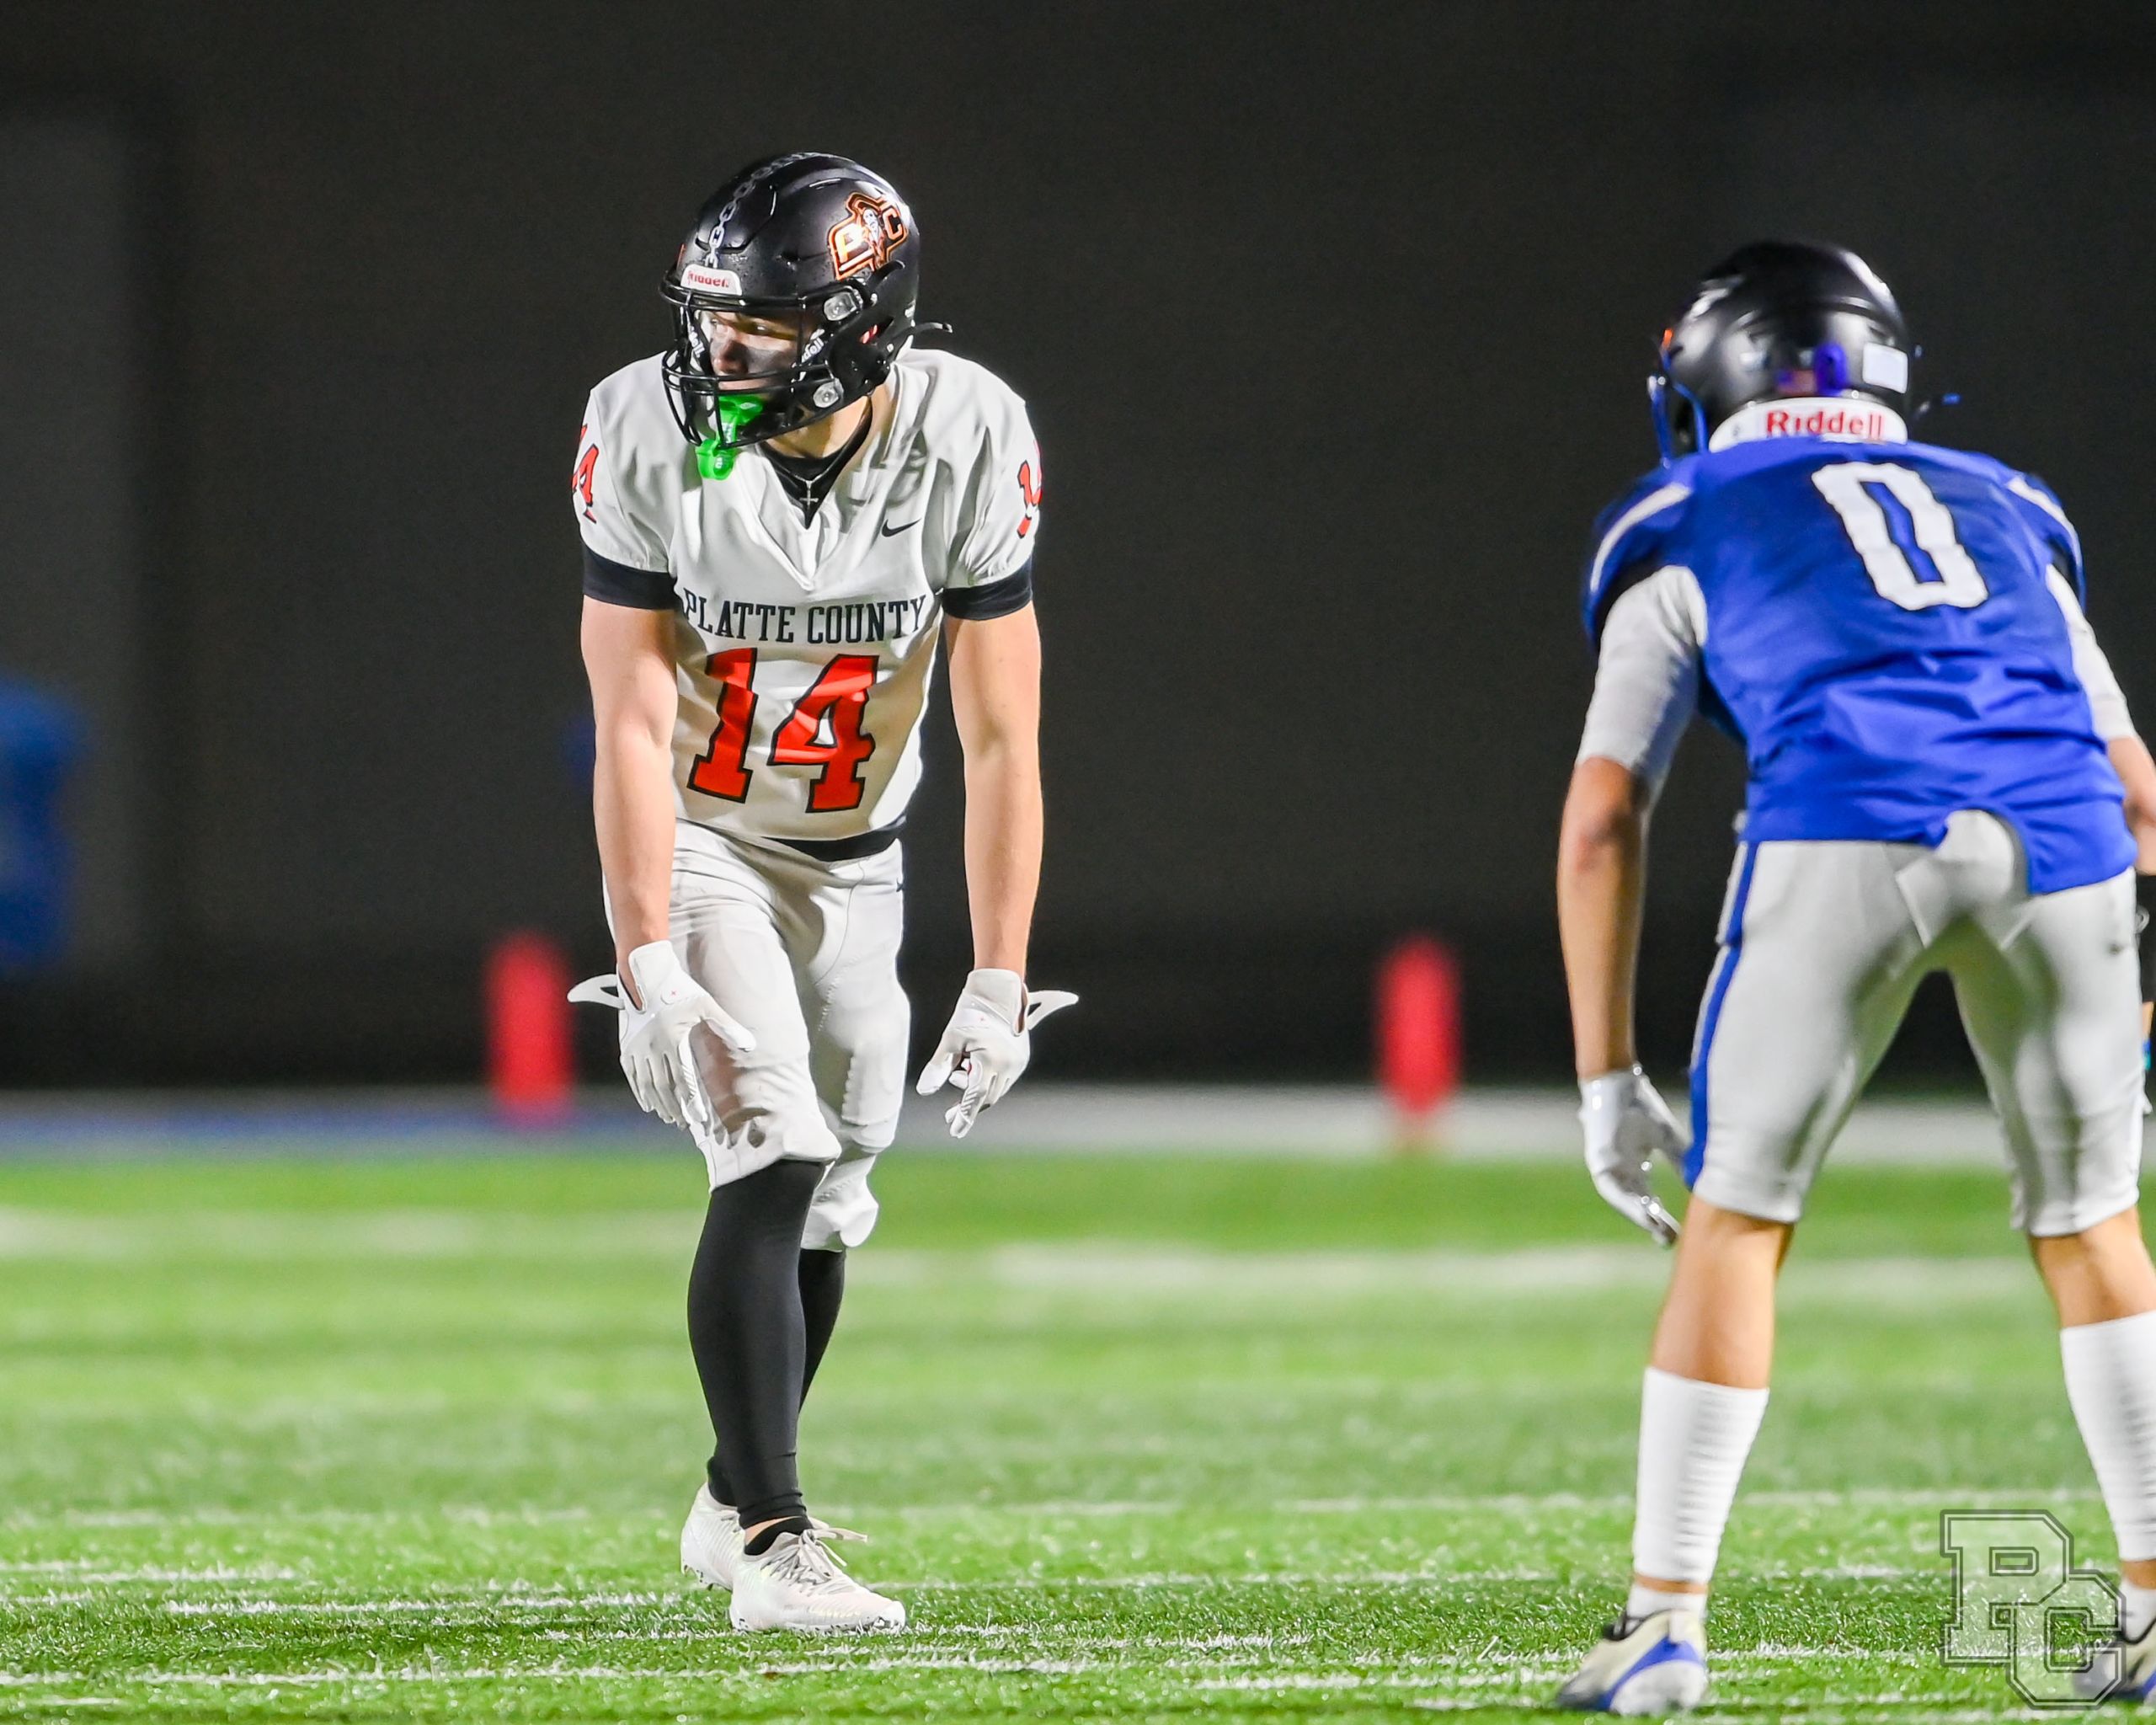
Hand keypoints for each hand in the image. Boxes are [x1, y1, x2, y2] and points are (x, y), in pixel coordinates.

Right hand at [568, 940, 755, 1132]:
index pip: (683, 1079)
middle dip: (676, 1108)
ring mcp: (637, 1048)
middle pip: (664, 1087)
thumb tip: (751, 1045)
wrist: (644, 973)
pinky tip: (648, 1104)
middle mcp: (653, 1048)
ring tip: (669, 1118)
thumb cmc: (679, 989)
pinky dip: (640, 1092)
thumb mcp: (706, 1005)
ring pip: (648, 1084)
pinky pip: (633, 1076)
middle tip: (685, 1124)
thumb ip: (728, 1026)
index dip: (691, 1101)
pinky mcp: (627, 1046)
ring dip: (659, 1104)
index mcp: (673, 1040)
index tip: (699, 1118)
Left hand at [915, 968, 1076, 1137]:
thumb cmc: (970, 1012)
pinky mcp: (1021, 1058)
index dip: (964, 1116)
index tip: (955, 1131)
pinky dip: (987, 1081)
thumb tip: (925, 1091)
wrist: (998, 992)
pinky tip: (972, 1071)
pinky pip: (1003, 1079)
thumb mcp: (950, 1039)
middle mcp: (1008, 1065)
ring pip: (996, 1089)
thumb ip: (939, 1067)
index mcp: (990, 1061)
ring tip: (958, 1077)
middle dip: (968, 1107)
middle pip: (987, 1098)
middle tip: (949, 1115)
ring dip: (977, 1092)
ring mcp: (1017, 1062)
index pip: (975, 1098)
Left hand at [1578, 1065, 1683, 1245]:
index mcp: (1636, 1167)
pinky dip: (1624, 1199)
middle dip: (1651, 1222)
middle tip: (1667, 1241)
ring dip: (1638, 1215)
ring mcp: (1608, 1166)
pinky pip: (1610, 1186)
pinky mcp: (1597, 1159)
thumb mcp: (1667, 1137)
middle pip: (1637, 1203)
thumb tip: (1700, 1183)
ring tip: (1655, 1229)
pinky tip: (1638, 1210)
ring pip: (1623, 1198)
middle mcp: (1621, 1170)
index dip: (1661, 1217)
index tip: (1674, 1234)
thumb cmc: (1640, 1105)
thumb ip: (1680, 1159)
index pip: (1649, 1199)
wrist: (1618, 1082)